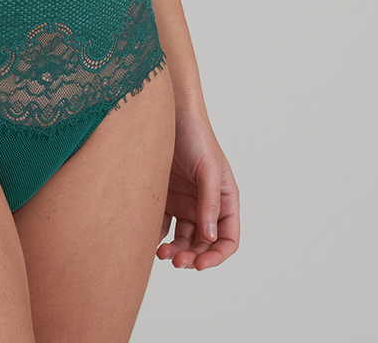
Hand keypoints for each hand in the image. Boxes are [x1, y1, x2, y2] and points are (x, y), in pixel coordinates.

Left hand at [155, 110, 239, 270]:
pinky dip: (158, 236)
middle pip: (203, 243)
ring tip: (162, 253)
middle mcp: (205, 204)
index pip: (227, 238)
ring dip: (175, 250)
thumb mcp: (208, 168)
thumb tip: (210, 237)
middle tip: (176, 261)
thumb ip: (210, 202)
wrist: (168, 113)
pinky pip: (163, 224)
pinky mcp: (165, 196)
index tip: (200, 264)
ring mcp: (185, 202)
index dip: (216, 256)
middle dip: (192, 256)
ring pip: (183, 238)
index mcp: (224, 199)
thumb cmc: (196, 135)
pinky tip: (149, 238)